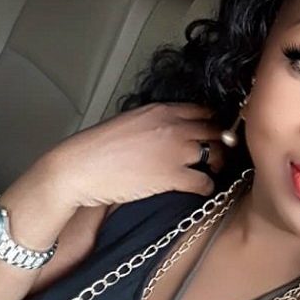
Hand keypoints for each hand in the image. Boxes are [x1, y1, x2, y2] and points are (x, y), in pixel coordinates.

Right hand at [27, 103, 224, 208]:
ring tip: (211, 171)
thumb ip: (153, 122)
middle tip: (218, 154)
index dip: (211, 123)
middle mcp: (174, 127)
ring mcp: (175, 151)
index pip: (202, 111)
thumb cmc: (97, 147)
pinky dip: (206, 187)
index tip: (212, 133)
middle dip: (220, 142)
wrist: (80, 167)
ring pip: (216, 154)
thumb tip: (166, 131)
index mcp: (162, 110)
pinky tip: (201, 189)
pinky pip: (204, 181)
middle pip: (214, 131)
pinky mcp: (172, 176)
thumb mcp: (130, 121)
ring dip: (217, 164)